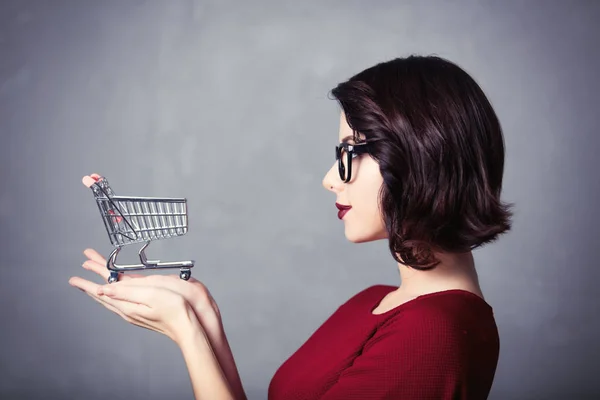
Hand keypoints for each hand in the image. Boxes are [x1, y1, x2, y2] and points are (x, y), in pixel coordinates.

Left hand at [69, 268, 198, 344]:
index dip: (88, 283)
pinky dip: (112, 293)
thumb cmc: (175, 310)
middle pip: (104, 294)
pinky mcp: (142, 312)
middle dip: (90, 283)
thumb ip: (127, 290)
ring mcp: (134, 312)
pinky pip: (120, 301)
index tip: (74, 278)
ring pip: (111, 298)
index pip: (102, 291)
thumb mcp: (150, 295)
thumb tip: (104, 288)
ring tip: (91, 280)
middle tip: (78, 275)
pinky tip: (113, 292)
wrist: (189, 326)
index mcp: (128, 305)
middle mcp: (128, 310)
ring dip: (100, 287)